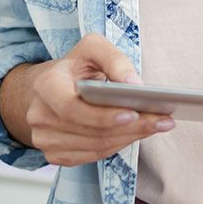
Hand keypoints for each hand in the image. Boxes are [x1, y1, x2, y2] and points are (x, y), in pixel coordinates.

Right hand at [9, 33, 174, 166]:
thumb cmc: (75, 65)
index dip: (102, 115)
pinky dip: (119, 145)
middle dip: (130, 127)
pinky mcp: (56, 155)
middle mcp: (40, 116)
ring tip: (157, 125)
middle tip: (162, 120)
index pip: (72, 108)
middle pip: (90, 131)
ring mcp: (45, 140)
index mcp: (45, 86)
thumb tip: (135, 85)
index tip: (134, 112)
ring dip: (130, 138)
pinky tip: (137, 133)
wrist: (49, 86)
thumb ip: (114, 59)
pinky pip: (93, 155)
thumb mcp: (93, 48)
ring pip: (95, 147)